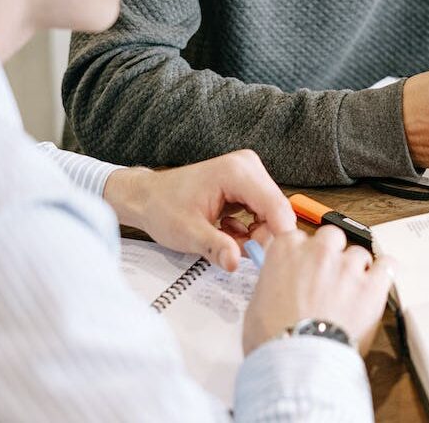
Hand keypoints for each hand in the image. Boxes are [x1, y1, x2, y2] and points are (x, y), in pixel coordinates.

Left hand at [104, 150, 295, 270]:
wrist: (149, 197)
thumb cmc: (163, 207)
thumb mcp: (187, 232)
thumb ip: (215, 247)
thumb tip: (235, 262)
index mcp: (236, 172)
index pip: (275, 206)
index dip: (279, 235)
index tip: (272, 260)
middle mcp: (248, 166)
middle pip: (276, 211)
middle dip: (262, 237)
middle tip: (237, 251)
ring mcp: (249, 173)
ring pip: (271, 214)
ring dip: (254, 235)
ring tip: (225, 238)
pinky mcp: (248, 183)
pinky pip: (263, 212)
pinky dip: (249, 229)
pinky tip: (226, 230)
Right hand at [243, 226, 393, 355]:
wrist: (299, 362)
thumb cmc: (274, 339)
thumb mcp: (257, 303)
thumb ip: (273, 282)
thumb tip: (278, 286)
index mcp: (287, 250)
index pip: (298, 236)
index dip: (303, 253)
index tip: (304, 265)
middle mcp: (318, 251)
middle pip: (332, 236)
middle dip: (331, 254)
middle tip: (327, 278)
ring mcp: (347, 266)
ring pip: (359, 253)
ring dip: (357, 269)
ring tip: (351, 294)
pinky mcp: (372, 285)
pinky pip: (388, 265)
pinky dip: (384, 273)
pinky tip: (377, 285)